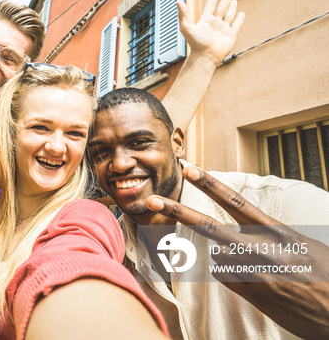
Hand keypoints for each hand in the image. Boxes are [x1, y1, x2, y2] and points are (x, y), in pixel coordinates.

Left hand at [146, 166, 328, 339]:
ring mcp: (253, 273)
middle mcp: (262, 250)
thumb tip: (246, 232)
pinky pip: (224, 276)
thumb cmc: (326, 277)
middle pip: (210, 226)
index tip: (190, 169)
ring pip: (217, 254)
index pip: (236, 202)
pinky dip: (230, 274)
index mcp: (277, 232)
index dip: (211, 185)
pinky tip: (254, 280)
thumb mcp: (304, 246)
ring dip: (226, 256)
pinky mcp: (250, 294)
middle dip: (179, 212)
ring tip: (257, 266)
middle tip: (153, 200)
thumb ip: (272, 236)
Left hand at [178, 0, 244, 63]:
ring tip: (234, 0)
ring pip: (229, 15)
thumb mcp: (187, 27)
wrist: (206, 56)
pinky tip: (241, 14)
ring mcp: (223, 29)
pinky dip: (240, 19)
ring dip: (232, 8)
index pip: (210, 6)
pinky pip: (236, 25)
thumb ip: (183, 14)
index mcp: (205, 20)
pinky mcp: (231, 35)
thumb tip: (178, 1)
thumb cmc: (196, 43)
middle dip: (225, 0)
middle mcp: (215, 24)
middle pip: (221, 8)